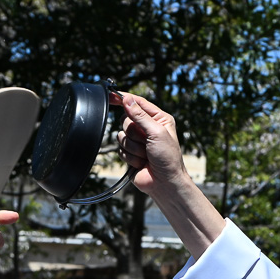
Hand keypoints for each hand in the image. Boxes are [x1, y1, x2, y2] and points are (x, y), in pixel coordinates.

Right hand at [112, 91, 224, 256]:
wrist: (164, 183)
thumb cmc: (168, 158)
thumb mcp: (156, 132)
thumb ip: (140, 115)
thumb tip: (127, 99)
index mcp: (158, 118)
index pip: (137, 103)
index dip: (124, 99)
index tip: (111, 95)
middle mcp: (147, 128)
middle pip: (126, 120)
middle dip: (134, 133)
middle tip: (145, 142)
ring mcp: (138, 141)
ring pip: (121, 135)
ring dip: (133, 147)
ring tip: (145, 155)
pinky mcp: (130, 153)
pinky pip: (120, 149)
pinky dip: (130, 157)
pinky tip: (141, 163)